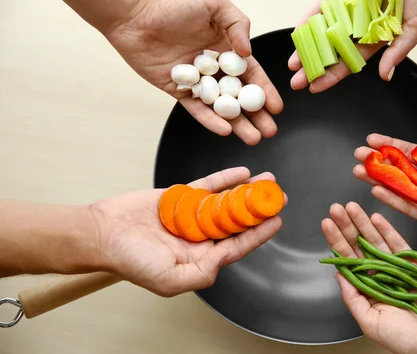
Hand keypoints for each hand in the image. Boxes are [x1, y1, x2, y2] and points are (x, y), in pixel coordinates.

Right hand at [89, 167, 283, 295]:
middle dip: (258, 209)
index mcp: (201, 258)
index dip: (259, 233)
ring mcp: (191, 215)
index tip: (276, 219)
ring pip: (226, 201)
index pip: (238, 245)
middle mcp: (200, 237)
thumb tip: (226, 258)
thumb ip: (202, 273)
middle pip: (237, 221)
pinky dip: (225, 179)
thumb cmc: (131, 261)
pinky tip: (242, 172)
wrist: (102, 233)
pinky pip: (208, 186)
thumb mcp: (169, 279)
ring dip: (247, 191)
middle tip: (278, 196)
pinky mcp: (180, 197)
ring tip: (267, 180)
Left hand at [105, 0, 283, 145]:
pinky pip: (197, 109)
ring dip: (239, 124)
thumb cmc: (174, 4)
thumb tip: (248, 52)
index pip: (252, 74)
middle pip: (241, 96)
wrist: (134, 15)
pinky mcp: (179, 91)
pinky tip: (225, 130)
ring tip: (254, 138)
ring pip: (222, 107)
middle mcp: (215, 68)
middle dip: (257, 115)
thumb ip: (237, 24)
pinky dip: (211, 121)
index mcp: (227, 48)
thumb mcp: (214, 4)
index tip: (277, 107)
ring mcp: (197, 82)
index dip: (265, 91)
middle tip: (270, 131)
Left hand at [289, 0, 416, 92]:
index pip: (348, 63)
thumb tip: (385, 76)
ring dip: (305, 49)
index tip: (317, 88)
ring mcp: (343, 11)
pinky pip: (318, 9)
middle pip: (330, 52)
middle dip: (313, 68)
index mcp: (372, 41)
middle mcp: (354, 28)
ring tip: (293, 65)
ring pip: (319, 34)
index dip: (332, 76)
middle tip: (298, 82)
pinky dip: (306, 22)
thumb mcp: (415, 27)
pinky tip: (297, 34)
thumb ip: (398, 51)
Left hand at [322, 202, 416, 353]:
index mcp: (366, 286)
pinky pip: (399, 244)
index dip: (337, 241)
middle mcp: (378, 274)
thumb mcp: (369, 322)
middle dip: (347, 226)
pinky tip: (376, 217)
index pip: (347, 259)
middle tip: (336, 208)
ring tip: (352, 207)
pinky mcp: (413, 265)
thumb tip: (338, 274)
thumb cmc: (403, 340)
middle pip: (359, 245)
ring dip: (364, 223)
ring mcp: (395, 267)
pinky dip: (388, 230)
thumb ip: (353, 298)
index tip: (327, 224)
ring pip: (376, 241)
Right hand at [354, 131, 416, 247]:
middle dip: (376, 161)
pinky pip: (406, 206)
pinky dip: (391, 199)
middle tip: (358, 155)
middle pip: (397, 168)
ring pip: (397, 187)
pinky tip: (376, 191)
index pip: (409, 152)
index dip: (390, 145)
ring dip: (377, 179)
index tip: (372, 139)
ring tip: (359, 171)